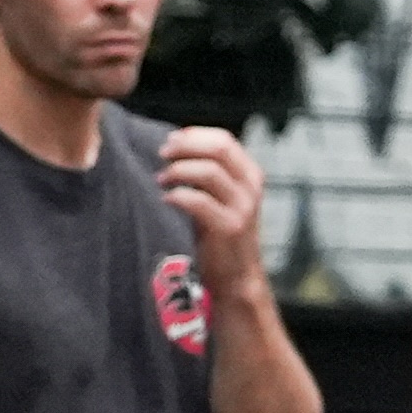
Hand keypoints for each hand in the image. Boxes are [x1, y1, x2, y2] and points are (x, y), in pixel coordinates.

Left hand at [158, 125, 268, 291]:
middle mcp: (250, 187)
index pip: (224, 140)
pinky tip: (166, 200)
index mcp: (250, 174)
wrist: (236, 277)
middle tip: (162, 153)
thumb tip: (175, 147)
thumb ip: (209, 174)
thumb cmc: (221, 235)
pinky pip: (199, 202)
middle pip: (219, 149)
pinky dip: (178, 196)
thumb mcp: (222, 198)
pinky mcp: (229, 227)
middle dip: (186, 147)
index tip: (171, 139)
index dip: (195, 135)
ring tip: (161, 178)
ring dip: (179, 170)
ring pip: (209, 172)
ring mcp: (242, 207)